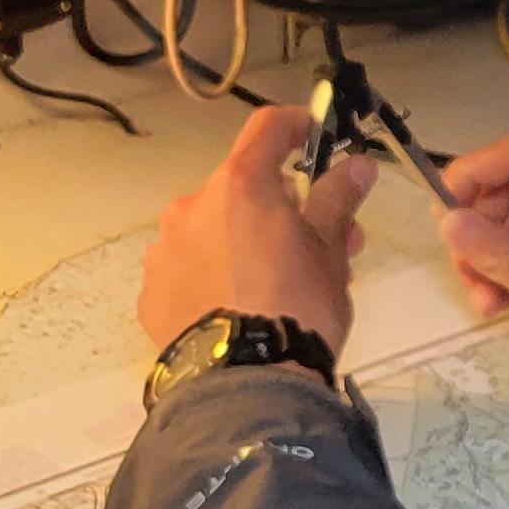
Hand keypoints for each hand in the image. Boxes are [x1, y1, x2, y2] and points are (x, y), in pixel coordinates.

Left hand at [138, 104, 374, 355]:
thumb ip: (338, 200)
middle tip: (317, 242)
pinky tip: (235, 309)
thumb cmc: (297, 306)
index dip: (297, 124)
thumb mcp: (330, 252)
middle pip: (240, 188)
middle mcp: (192, 206)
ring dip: (241, 241)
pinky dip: (211, 277)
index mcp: (241, 185)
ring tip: (272, 285)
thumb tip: (357, 164)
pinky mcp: (151, 293)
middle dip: (279, 206)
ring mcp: (164, 250)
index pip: (268, 128)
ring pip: (211, 230)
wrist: (245, 384)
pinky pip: (187, 270)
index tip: (317, 137)